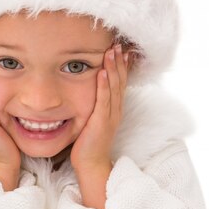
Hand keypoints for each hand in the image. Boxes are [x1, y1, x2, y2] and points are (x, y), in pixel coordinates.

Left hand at [70, 44, 127, 208]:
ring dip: (114, 68)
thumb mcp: (92, 118)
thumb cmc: (88, 142)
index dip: (121, 65)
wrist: (90, 163)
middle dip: (119, 61)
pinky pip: (104, 100)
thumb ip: (93, 105)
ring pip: (115, 87)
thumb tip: (87, 91)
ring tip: (113, 52)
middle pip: (120, 81)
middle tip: (118, 44)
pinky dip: (104, 85)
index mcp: (114, 108)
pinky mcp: (102, 121)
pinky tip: (103, 72)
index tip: (120, 49)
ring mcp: (110, 115)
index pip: (120, 82)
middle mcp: (115, 110)